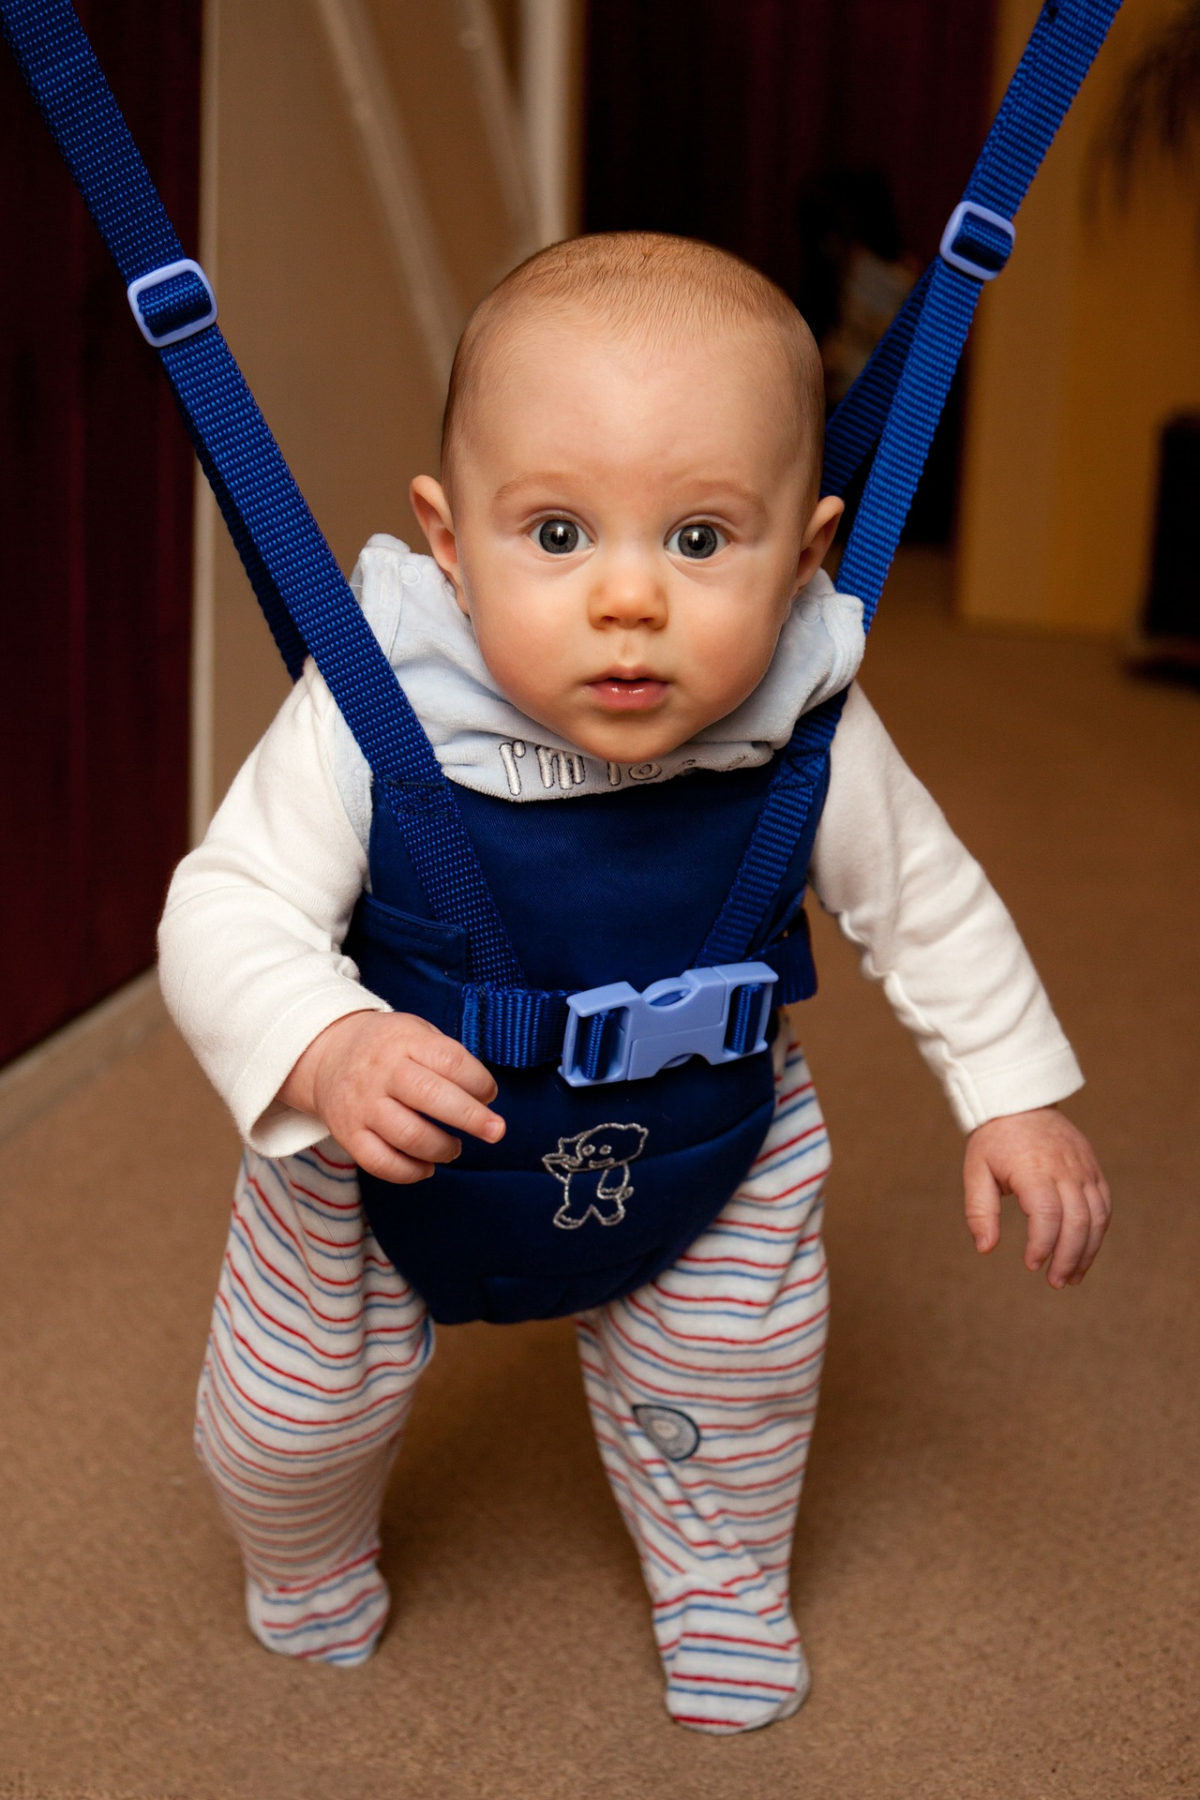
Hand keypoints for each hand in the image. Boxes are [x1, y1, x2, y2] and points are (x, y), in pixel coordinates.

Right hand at [279, 1010, 504, 1182]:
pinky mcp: (347, 1134)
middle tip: (496, 1131)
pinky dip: (410, 1172)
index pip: (450, 1061)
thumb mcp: (417, 1032)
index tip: (489, 1095)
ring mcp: (362, 1105)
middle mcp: (381, 1072)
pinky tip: (427, 1166)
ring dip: (442, 1148)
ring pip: (409, 1136)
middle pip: (431, 1097)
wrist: (327, 1054)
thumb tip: (484, 1098)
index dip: (478, 1081)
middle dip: (471, 1118)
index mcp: (404, 1041)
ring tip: (454, 1148)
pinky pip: (381, 1162)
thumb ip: (448, 1058)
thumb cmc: (389, 1048)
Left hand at [963, 1107, 1110, 1287]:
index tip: (1031, 1264)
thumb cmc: (994, 1140)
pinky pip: (1104, 1205)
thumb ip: (979, 1211)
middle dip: (1068, 1258)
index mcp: (1033, 1169)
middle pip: (1077, 1222)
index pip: (1047, 1215)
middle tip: (1055, 1282)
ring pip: (1097, 1217)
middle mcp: (1065, 1169)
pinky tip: (1085, 1251)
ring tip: (1072, 1277)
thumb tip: (985, 1248)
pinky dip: (1098, 1232)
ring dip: (1088, 1251)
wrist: (1020, 1101)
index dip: (1042, 1245)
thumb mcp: (975, 1171)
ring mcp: (1083, 1169)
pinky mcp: (1093, 1170)